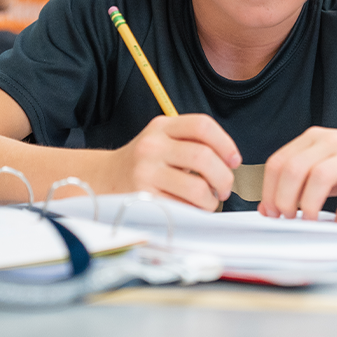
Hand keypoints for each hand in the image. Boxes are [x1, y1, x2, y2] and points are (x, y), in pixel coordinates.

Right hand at [107, 114, 240, 210]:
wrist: (103, 178)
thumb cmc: (144, 161)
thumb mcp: (163, 139)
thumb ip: (192, 142)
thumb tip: (230, 162)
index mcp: (162, 127)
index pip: (202, 125)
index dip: (226, 143)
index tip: (234, 161)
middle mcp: (152, 146)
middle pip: (203, 157)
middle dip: (224, 177)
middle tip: (224, 188)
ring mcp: (146, 172)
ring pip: (197, 187)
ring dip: (211, 200)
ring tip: (208, 201)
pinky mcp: (143, 198)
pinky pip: (181, 207)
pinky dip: (194, 211)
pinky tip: (191, 209)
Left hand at [258, 127, 336, 223]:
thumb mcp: (327, 161)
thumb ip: (301, 179)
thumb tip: (270, 207)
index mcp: (314, 139)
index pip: (279, 162)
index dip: (269, 190)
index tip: (271, 212)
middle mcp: (332, 143)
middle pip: (294, 169)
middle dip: (285, 199)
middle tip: (289, 218)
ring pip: (320, 177)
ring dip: (310, 204)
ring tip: (311, 220)